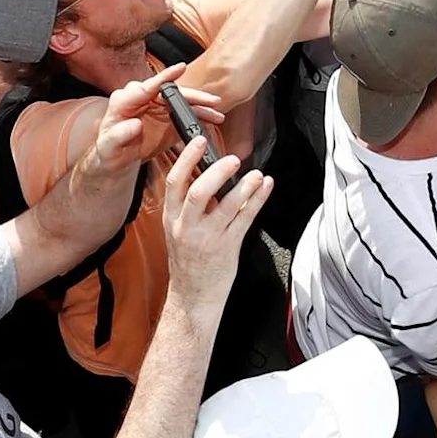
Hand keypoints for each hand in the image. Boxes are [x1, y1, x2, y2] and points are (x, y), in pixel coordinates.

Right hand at [158, 136, 268, 304]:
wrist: (193, 296)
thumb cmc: (188, 260)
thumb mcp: (179, 229)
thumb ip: (189, 204)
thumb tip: (207, 170)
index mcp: (172, 217)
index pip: (175, 182)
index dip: (187, 158)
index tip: (199, 141)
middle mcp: (188, 226)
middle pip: (199, 191)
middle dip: (217, 171)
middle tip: (232, 159)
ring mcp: (208, 238)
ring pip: (226, 207)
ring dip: (244, 187)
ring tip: (256, 174)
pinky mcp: (228, 247)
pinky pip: (245, 219)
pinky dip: (257, 200)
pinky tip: (264, 188)